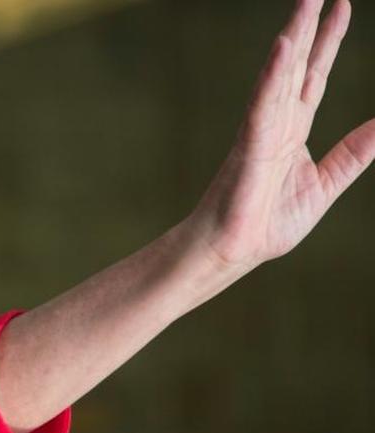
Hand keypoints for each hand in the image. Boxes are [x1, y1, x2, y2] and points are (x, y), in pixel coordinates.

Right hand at [189, 0, 374, 271]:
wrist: (234, 251)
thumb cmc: (268, 223)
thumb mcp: (327, 183)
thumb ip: (354, 153)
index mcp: (294, 130)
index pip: (315, 75)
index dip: (329, 42)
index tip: (341, 8)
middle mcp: (277, 122)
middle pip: (298, 65)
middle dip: (310, 27)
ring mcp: (261, 131)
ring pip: (280, 76)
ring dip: (293, 39)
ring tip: (305, 5)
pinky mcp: (250, 146)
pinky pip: (262, 104)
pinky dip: (272, 75)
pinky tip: (283, 49)